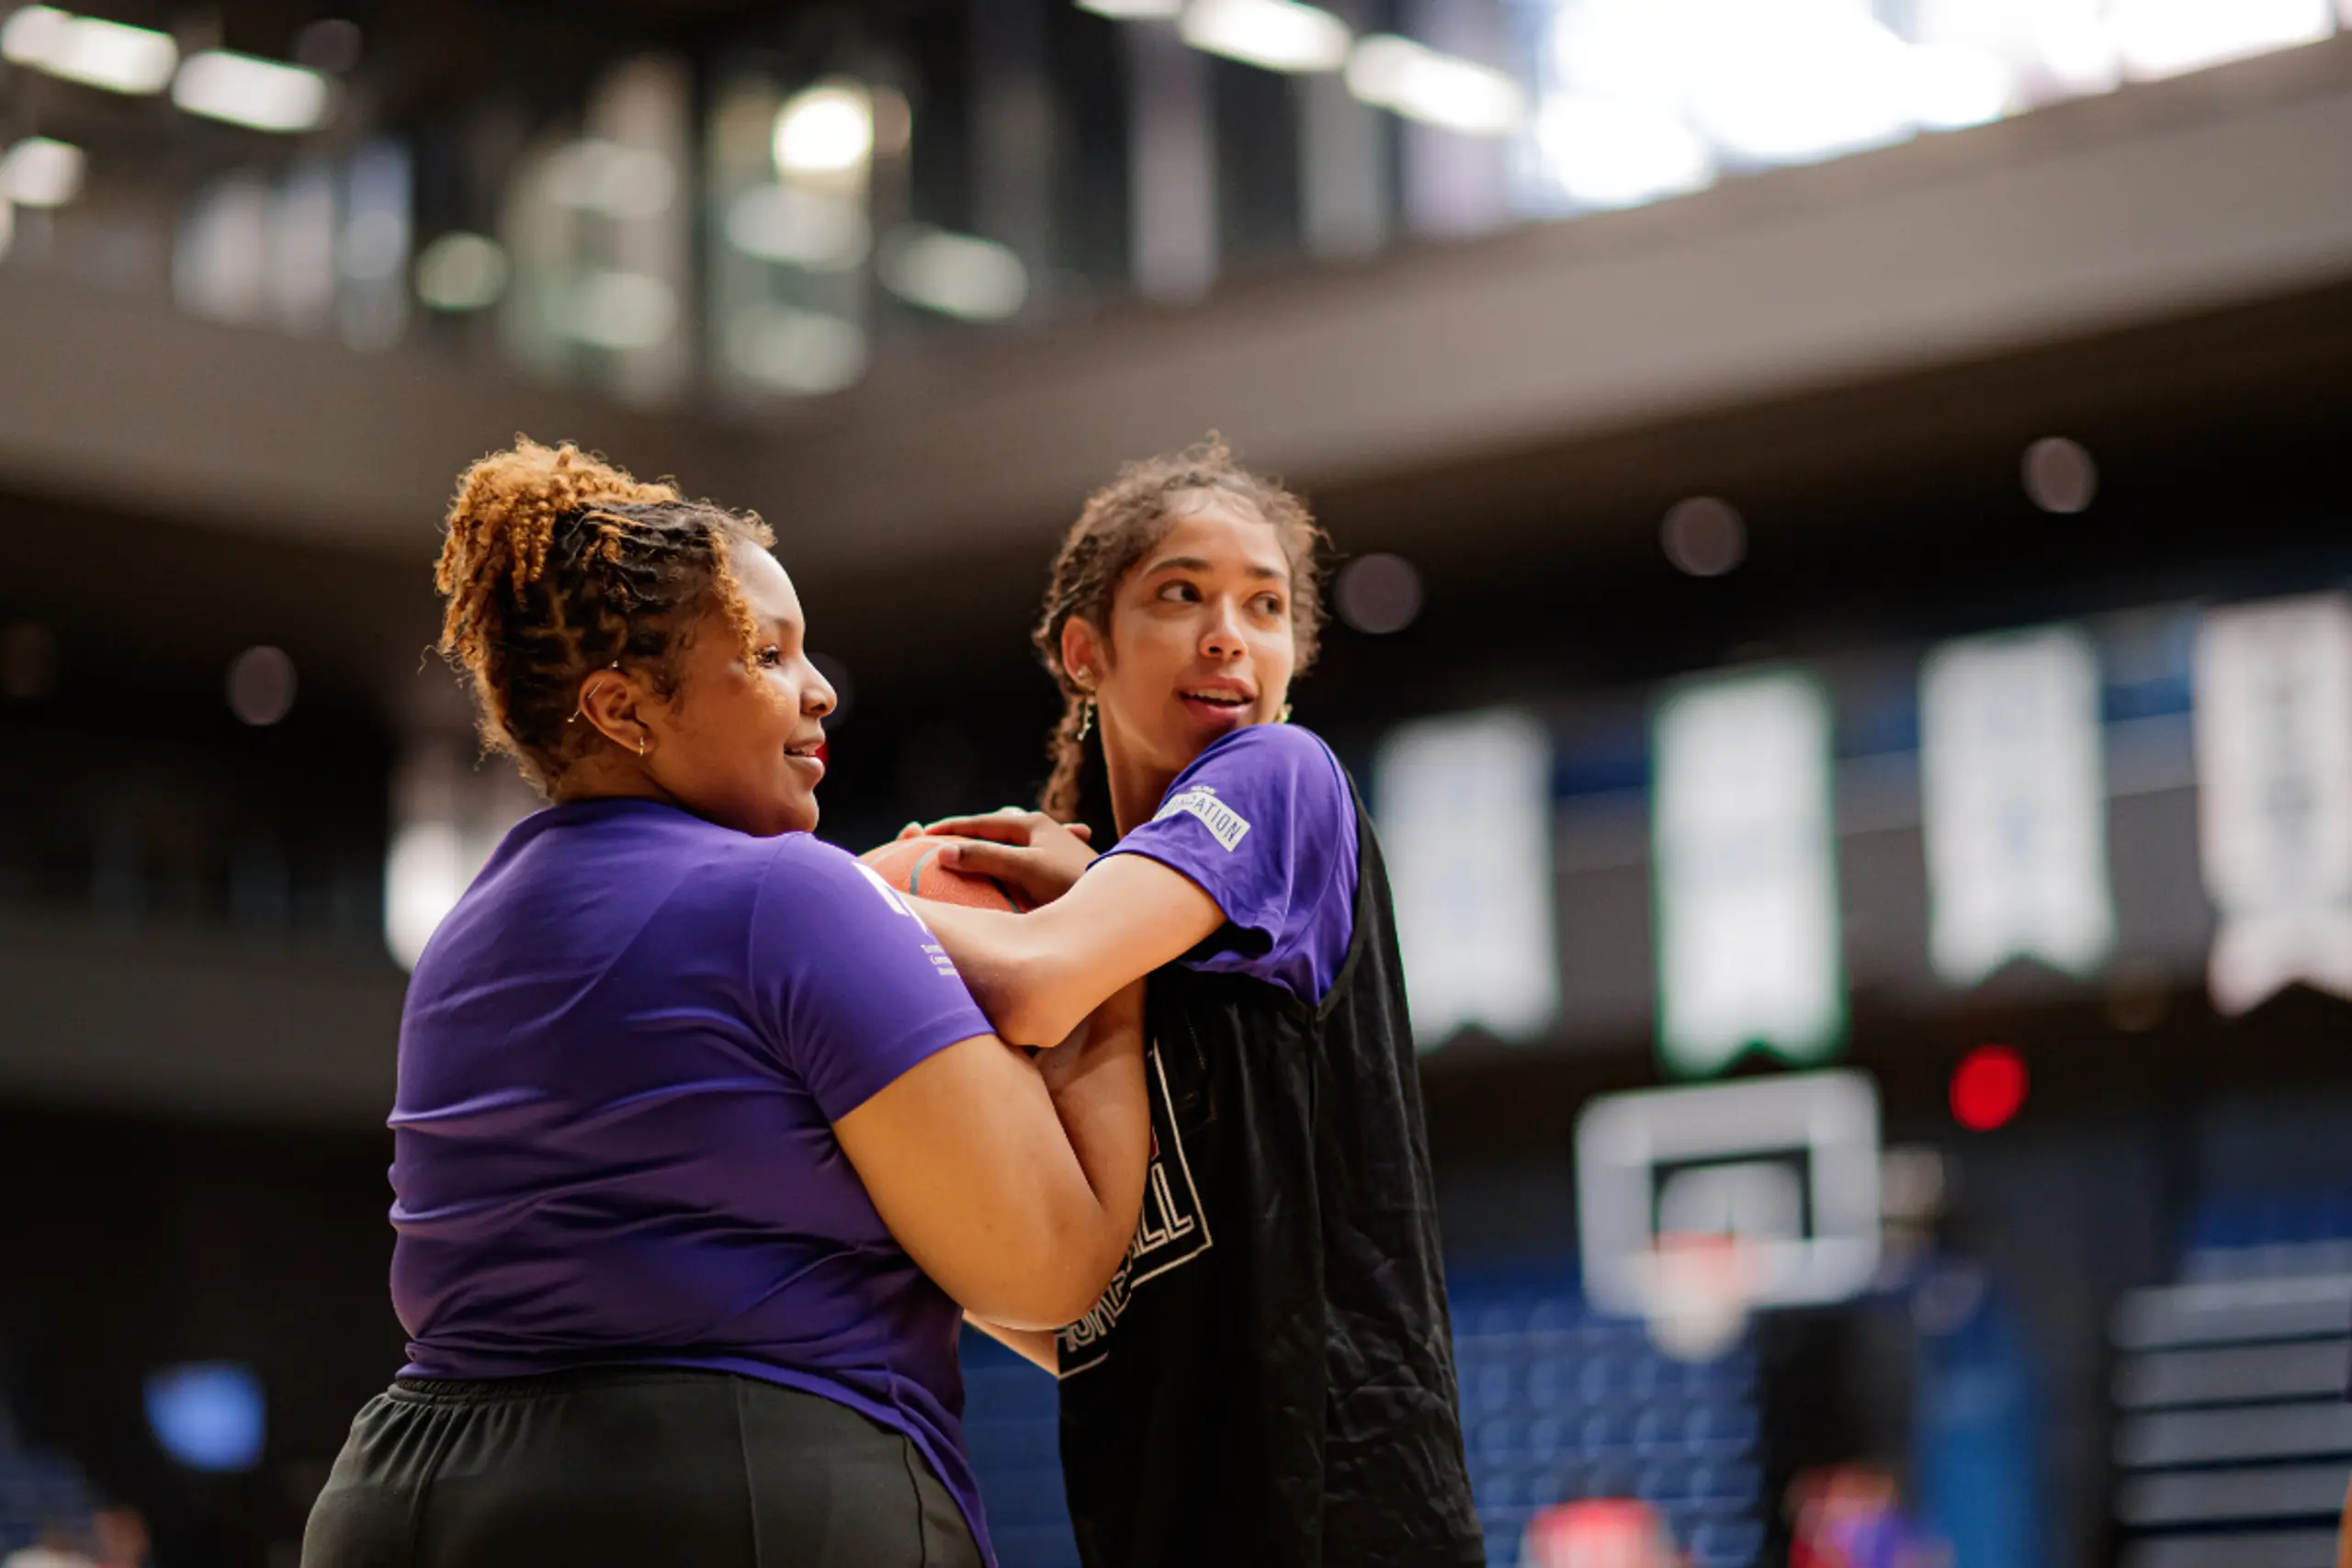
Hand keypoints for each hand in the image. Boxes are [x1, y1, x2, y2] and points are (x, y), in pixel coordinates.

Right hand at [898, 807, 1097, 906]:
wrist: (1121, 900)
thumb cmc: (1070, 881)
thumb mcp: (1023, 868)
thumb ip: (985, 858)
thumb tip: (942, 853)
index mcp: (1030, 823)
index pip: (978, 822)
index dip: (948, 830)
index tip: (920, 836)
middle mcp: (1042, 828)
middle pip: (994, 827)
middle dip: (967, 832)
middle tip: (941, 840)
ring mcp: (1053, 845)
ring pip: (1012, 839)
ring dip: (992, 842)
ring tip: (973, 845)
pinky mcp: (1061, 864)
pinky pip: (1027, 855)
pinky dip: (1012, 857)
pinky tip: (1017, 863)